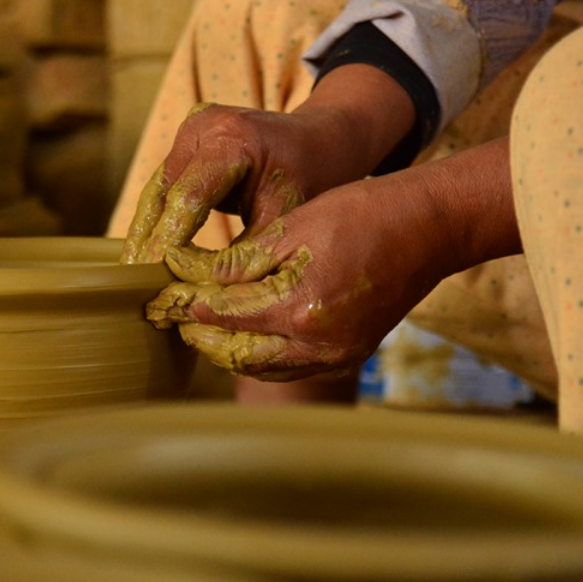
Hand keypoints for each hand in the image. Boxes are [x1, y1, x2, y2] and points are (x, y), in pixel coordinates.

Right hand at [121, 64, 416, 264]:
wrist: (323, 139)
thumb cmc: (313, 179)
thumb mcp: (284, 221)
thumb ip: (242, 255)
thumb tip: (202, 296)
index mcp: (232, 139)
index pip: (188, 200)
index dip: (168, 244)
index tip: (156, 283)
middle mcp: (204, 126)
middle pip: (163, 195)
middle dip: (148, 243)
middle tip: (133, 286)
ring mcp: (191, 130)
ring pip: (156, 192)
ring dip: (145, 234)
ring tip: (132, 276)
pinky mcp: (186, 142)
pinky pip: (165, 188)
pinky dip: (158, 221)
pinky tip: (145, 255)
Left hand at [146, 138, 519, 380]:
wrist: (427, 228)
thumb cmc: (360, 214)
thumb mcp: (291, 227)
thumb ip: (236, 260)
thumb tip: (183, 272)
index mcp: (299, 306)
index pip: (220, 311)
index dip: (182, 300)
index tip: (155, 291)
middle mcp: (316, 344)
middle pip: (232, 350)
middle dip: (194, 331)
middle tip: (165, 312)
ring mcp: (333, 356)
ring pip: (256, 366)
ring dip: (221, 347)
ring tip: (194, 321)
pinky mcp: (343, 357)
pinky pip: (285, 367)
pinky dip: (254, 354)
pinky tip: (236, 333)